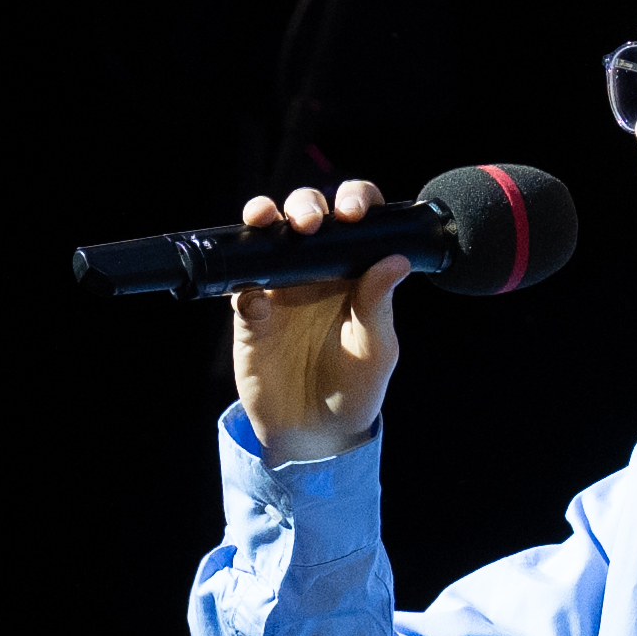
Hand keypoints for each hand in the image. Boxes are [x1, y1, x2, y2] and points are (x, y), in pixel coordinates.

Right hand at [228, 188, 406, 462]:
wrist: (315, 434)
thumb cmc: (355, 389)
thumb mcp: (376, 350)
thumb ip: (379, 305)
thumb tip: (396, 260)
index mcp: (354, 270)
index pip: (355, 219)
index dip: (353, 201)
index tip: (353, 212)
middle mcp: (316, 269)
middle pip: (306, 214)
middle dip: (305, 204)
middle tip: (311, 222)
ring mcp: (279, 287)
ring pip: (267, 236)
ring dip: (265, 219)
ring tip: (269, 222)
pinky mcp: (249, 314)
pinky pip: (240, 285)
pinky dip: (243, 280)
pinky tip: (256, 294)